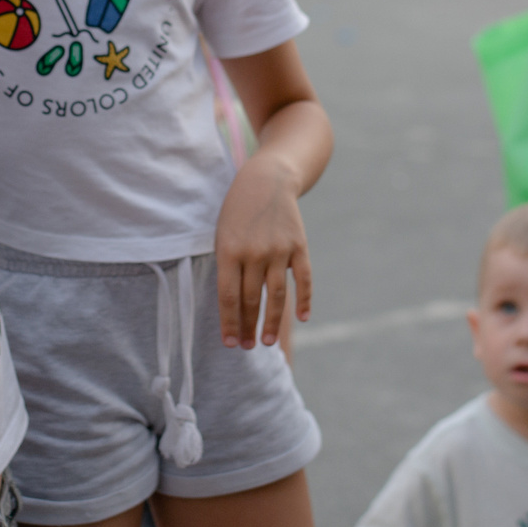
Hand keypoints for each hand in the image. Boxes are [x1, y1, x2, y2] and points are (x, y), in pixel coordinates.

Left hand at [213, 151, 312, 348]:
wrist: (267, 179)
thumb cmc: (237, 211)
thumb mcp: (223, 234)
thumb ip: (228, 266)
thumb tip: (233, 306)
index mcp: (229, 251)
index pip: (228, 297)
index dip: (229, 323)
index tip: (230, 343)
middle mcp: (254, 253)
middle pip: (250, 300)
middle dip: (248, 327)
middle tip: (247, 347)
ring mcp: (279, 250)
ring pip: (276, 296)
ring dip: (272, 322)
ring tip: (267, 342)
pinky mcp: (299, 246)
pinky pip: (303, 279)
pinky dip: (304, 300)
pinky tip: (303, 319)